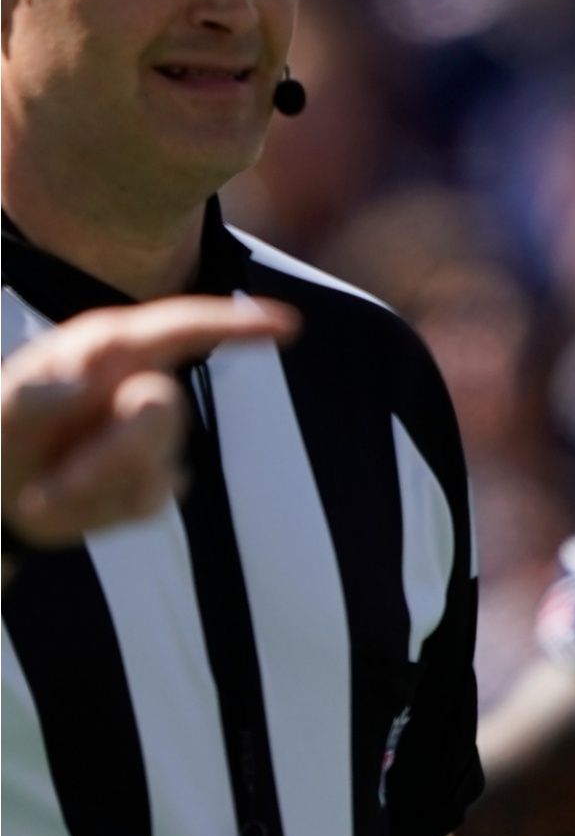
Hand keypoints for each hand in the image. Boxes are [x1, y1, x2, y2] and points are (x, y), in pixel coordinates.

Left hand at [3, 297, 297, 550]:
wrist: (1, 493)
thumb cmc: (2, 432)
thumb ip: (28, 394)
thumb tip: (80, 382)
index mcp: (109, 350)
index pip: (182, 328)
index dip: (235, 324)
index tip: (286, 325)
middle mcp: (139, 385)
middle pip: (164, 411)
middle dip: (110, 455)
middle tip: (46, 491)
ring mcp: (153, 435)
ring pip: (156, 464)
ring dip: (91, 489)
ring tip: (40, 496)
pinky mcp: (157, 481)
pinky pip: (149, 501)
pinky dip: (97, 511)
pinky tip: (68, 502)